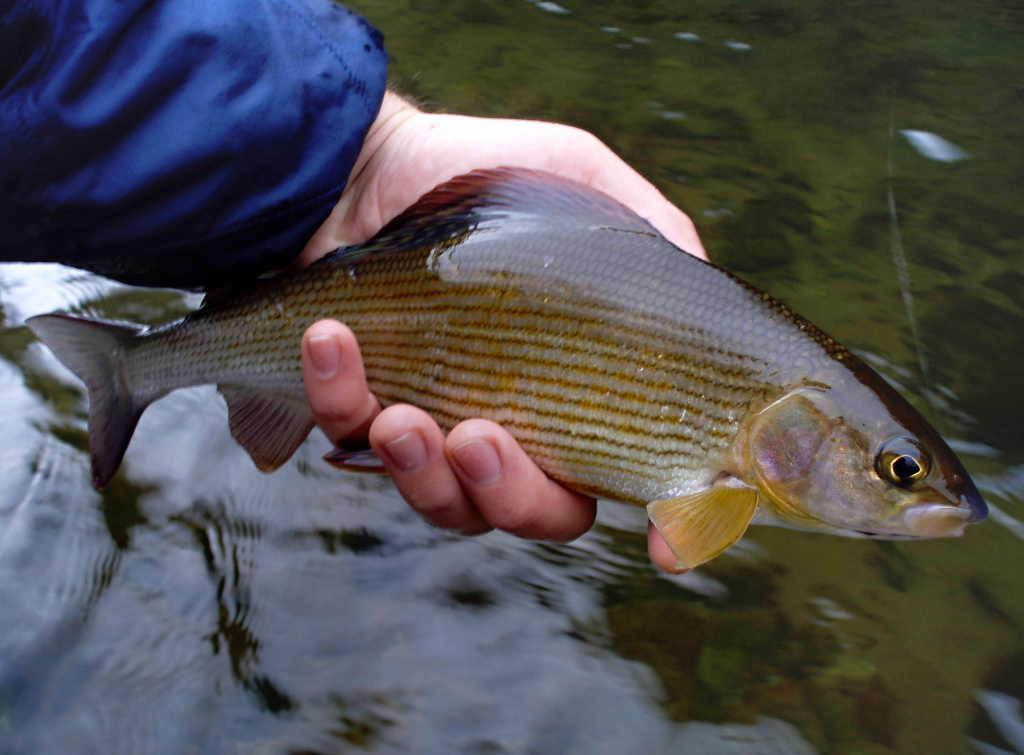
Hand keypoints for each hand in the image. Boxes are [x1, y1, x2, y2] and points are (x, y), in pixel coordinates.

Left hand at [300, 93, 705, 571]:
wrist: (370, 162)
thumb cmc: (486, 173)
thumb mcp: (584, 178)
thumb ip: (650, 227)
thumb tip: (702, 282)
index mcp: (579, 391)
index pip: (631, 475)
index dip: (662, 526)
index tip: (662, 548)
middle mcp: (515, 429)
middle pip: (533, 512)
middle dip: (509, 494)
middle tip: (479, 442)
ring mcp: (435, 431)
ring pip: (441, 502)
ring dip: (420, 470)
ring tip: (400, 416)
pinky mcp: (358, 413)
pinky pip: (348, 435)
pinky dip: (341, 396)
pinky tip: (330, 341)